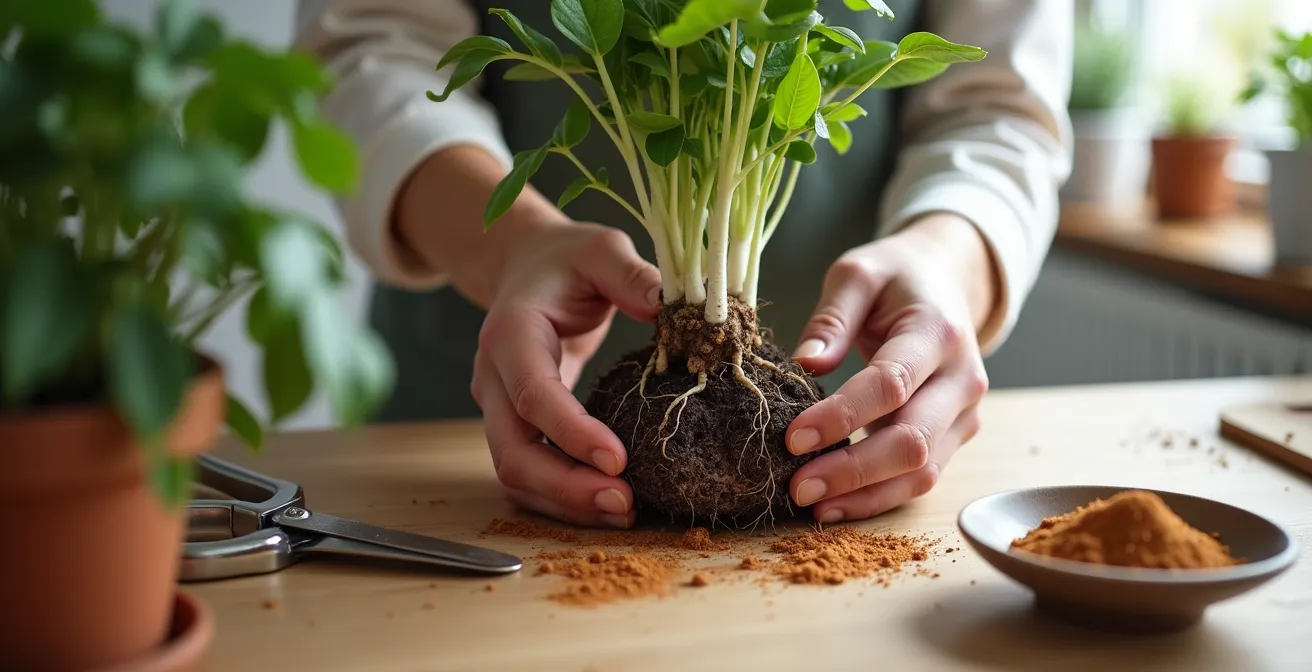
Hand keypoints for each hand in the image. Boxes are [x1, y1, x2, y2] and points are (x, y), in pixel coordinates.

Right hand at [469, 223, 660, 528]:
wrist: (526, 269)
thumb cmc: (567, 260)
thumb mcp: (600, 250)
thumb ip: (630, 274)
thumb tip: (669, 305)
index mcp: (511, 332)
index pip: (532, 394)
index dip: (571, 432)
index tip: (617, 460)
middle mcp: (494, 377)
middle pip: (512, 452)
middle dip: (566, 487)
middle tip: (626, 503)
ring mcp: (499, 409)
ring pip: (516, 474)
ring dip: (566, 503)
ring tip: (625, 511)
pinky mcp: (515, 427)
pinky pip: (530, 475)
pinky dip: (564, 497)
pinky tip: (608, 503)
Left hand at [784, 214, 998, 522]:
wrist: (947, 281)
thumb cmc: (896, 278)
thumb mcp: (857, 274)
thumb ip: (831, 317)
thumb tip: (806, 364)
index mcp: (937, 332)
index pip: (891, 384)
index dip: (842, 416)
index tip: (793, 438)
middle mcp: (962, 379)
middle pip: (913, 440)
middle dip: (852, 470)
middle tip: (797, 486)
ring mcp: (965, 413)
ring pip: (922, 472)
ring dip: (866, 495)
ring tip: (812, 505)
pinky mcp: (956, 435)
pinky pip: (921, 477)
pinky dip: (879, 497)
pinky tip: (837, 505)